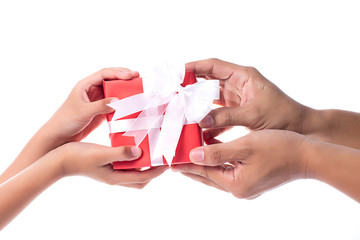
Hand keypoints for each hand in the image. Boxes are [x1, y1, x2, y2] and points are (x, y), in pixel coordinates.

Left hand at [46, 68, 138, 142]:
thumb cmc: (65, 121)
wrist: (59, 137)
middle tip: (138, 77)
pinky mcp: (100, 111)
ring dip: (125, 90)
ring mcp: (97, 101)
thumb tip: (117, 100)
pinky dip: (123, 103)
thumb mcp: (83, 111)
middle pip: (111, 79)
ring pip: (114, 91)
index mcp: (85, 85)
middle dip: (125, 77)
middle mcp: (91, 91)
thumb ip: (100, 105)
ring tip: (138, 89)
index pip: (104, 74)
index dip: (118, 72)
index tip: (131, 75)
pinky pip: (114, 104)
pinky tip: (131, 105)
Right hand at [60, 142, 167, 188]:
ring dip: (143, 165)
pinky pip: (124, 165)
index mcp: (115, 177)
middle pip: (140, 179)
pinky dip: (133, 159)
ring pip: (132, 172)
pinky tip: (134, 147)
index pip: (142, 178)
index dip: (156, 172)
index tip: (166, 164)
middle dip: (152, 171)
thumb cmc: (78, 157)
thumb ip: (119, 153)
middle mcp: (115, 177)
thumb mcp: (100, 154)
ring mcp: (110, 172)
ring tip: (151, 152)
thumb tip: (139, 152)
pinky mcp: (106, 166)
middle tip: (161, 158)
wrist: (59, 160)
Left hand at [172, 130, 310, 198]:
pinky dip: (219, 159)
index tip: (171, 160)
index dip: (187, 165)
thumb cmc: (279, 148)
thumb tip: (193, 156)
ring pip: (218, 172)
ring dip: (206, 161)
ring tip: (190, 150)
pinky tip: (213, 148)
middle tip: (176, 158)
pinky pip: (229, 169)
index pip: (204, 173)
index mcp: (236, 184)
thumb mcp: (244, 147)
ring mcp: (247, 185)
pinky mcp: (252, 179)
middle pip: (209, 176)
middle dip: (193, 166)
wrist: (307, 155)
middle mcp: (239, 189)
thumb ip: (217, 152)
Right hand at [186, 58, 312, 140]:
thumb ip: (226, 117)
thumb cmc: (283, 115)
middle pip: (208, 81)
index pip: (213, 66)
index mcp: (243, 76)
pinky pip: (216, 114)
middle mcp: (237, 85)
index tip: (177, 73)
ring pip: (210, 99)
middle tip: (173, 94)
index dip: (194, 67)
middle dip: (190, 87)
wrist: (299, 128)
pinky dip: (207, 122)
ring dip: (197, 106)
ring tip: (181, 113)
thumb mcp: (254, 115)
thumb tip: (201, 121)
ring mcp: (236, 99)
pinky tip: (198, 131)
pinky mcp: (236, 112)